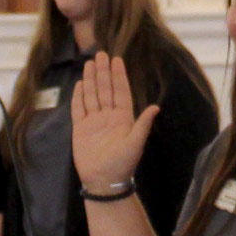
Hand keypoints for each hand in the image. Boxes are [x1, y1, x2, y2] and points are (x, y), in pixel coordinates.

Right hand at [69, 52, 158, 194]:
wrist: (103, 181)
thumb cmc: (123, 164)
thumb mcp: (136, 144)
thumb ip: (143, 124)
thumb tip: (156, 107)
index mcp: (123, 118)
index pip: (120, 92)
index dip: (119, 76)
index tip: (117, 60)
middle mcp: (108, 116)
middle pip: (105, 89)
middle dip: (103, 72)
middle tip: (101, 54)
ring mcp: (94, 122)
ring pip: (92, 95)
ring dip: (91, 80)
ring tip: (90, 63)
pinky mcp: (81, 129)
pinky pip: (79, 109)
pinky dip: (79, 96)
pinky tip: (80, 84)